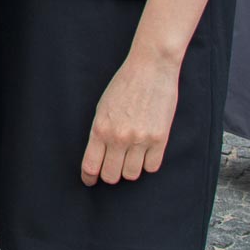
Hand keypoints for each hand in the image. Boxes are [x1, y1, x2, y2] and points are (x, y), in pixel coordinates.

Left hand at [81, 54, 179, 185]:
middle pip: (111, 176)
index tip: (90, 181)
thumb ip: (100, 133)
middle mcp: (119, 137)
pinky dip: (147, 163)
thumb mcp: (102, 107)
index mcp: (100, 129)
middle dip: (110, 174)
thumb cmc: (124, 85)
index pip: (91, 166)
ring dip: (129, 169)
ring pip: (132, 174)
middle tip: (113, 167)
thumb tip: (98, 156)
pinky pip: (152, 167)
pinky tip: (145, 153)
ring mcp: (140, 139)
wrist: (151, 68)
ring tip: (130, 157)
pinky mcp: (160, 138)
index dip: (89, 178)